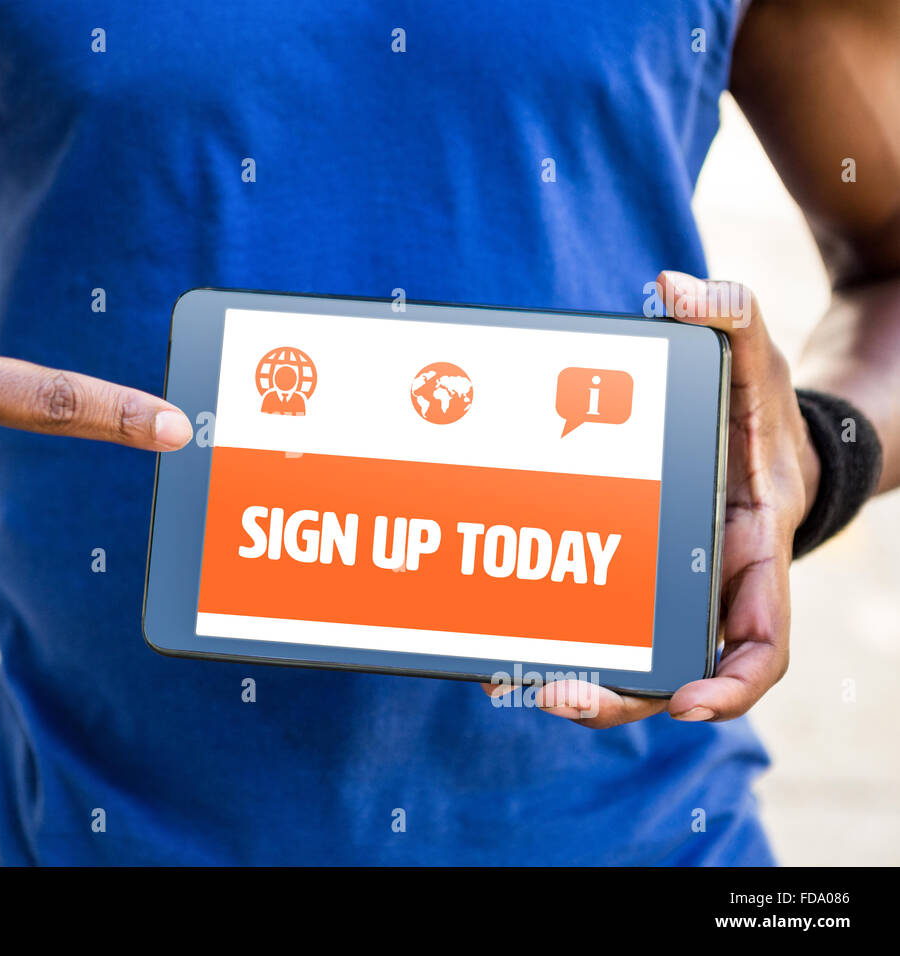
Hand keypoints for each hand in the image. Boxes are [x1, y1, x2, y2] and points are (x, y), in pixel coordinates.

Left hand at [481, 271, 817, 726]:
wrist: (749, 427)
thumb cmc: (758, 406)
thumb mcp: (753, 358)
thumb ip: (730, 317)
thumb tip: (678, 287)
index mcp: (753, 551)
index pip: (761, 644)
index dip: (731, 684)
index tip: (689, 703)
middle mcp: (712, 584)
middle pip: (679, 670)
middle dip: (625, 696)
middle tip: (560, 696)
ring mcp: (671, 587)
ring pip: (632, 655)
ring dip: (582, 678)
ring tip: (517, 682)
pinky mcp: (632, 576)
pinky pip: (600, 618)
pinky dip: (560, 637)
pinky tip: (505, 643)